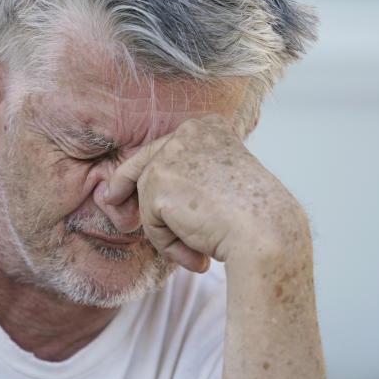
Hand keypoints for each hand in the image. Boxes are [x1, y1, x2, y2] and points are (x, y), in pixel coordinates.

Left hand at [104, 114, 307, 271]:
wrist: (267, 234)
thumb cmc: (255, 218)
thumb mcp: (223, 184)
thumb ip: (191, 180)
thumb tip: (145, 194)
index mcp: (209, 126)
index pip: (166, 148)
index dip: (149, 171)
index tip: (124, 186)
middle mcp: (188, 131)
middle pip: (144, 165)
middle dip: (123, 186)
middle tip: (111, 199)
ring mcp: (171, 155)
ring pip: (148, 199)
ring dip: (167, 231)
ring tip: (198, 249)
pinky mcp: (157, 183)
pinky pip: (149, 222)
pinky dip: (168, 243)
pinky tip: (198, 252)